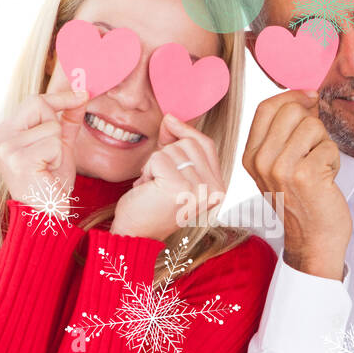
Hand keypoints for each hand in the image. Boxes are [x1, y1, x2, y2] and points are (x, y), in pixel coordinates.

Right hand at [0, 90, 88, 206]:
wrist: (47, 215)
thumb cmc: (51, 183)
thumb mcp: (60, 146)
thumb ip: (67, 120)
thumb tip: (81, 94)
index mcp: (4, 133)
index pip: (33, 100)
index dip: (60, 96)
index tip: (82, 93)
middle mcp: (0, 137)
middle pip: (39, 104)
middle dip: (55, 126)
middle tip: (52, 153)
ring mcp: (6, 148)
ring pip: (51, 126)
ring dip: (58, 148)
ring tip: (48, 166)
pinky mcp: (19, 159)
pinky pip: (53, 143)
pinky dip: (58, 158)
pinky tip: (47, 172)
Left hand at [111, 114, 225, 241]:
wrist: (136, 235)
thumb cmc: (151, 206)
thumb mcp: (172, 173)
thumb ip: (177, 145)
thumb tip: (171, 118)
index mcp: (218, 188)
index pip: (207, 144)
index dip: (185, 130)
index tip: (168, 124)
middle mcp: (214, 190)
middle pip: (190, 143)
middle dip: (166, 153)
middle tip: (158, 178)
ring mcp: (199, 189)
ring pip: (173, 150)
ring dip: (155, 164)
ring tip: (153, 187)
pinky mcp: (179, 187)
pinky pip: (159, 158)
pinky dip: (148, 170)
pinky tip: (148, 189)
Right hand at [242, 90, 349, 280]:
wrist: (313, 239)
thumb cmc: (302, 202)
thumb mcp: (280, 167)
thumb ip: (285, 133)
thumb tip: (305, 97)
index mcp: (251, 156)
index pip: (266, 108)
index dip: (292, 96)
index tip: (310, 100)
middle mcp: (261, 162)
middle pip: (291, 111)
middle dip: (312, 123)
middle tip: (314, 148)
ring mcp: (281, 168)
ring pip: (313, 126)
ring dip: (324, 144)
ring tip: (319, 166)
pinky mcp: (305, 175)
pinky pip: (328, 146)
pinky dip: (334, 160)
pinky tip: (325, 179)